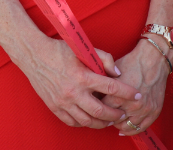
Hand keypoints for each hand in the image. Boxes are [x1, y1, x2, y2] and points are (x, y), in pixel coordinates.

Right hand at [17, 36, 140, 128]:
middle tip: (122, 114)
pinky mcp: (55, 108)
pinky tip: (90, 119)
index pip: (111, 88)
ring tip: (108, 120)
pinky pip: (73, 122)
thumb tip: (118, 74)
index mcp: (82, 76)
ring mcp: (63, 102)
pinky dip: (84, 123)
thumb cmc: (60, 50)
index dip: (127, 93)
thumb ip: (104, 59)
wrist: (34, 55)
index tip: (137, 95)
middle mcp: (73, 92)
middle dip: (115, 115)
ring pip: (87, 121)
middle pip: (101, 112)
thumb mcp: (84, 49)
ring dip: (101, 123)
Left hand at [103, 38, 169, 136]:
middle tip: (102, 114)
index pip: (101, 109)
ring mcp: (144, 110)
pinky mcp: (154, 111)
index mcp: (118, 95)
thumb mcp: (113, 71)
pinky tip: (123, 129)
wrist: (153, 58)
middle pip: (113, 120)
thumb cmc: (132, 62)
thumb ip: (102, 83)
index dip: (96, 108)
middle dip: (106, 117)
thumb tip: (92, 94)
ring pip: (126, 126)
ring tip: (113, 120)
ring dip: (118, 124)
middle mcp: (132, 105)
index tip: (94, 106)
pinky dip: (131, 130)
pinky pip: (140, 128)